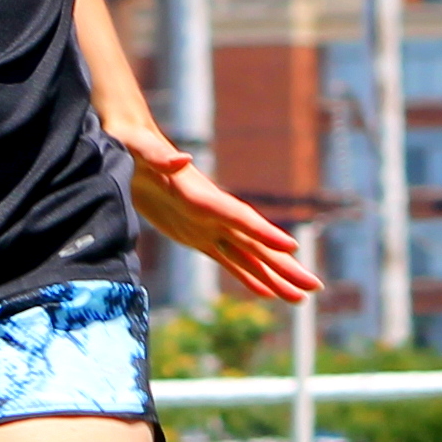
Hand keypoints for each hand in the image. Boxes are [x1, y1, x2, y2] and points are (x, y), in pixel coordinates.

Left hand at [118, 129, 318, 303]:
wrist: (127, 143)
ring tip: (301, 299)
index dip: (265, 233)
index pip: (240, 217)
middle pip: (256, 243)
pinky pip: (228, 261)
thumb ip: (159, 157)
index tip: (292, 248)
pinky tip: (268, 293)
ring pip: (249, 257)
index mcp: (201, 195)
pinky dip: (248, 278)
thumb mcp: (139, 149)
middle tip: (314, 286)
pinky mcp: (196, 236)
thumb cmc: (130, 144)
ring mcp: (208, 226)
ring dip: (275, 278)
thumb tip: (182, 159)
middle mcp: (213, 213)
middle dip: (284, 266)